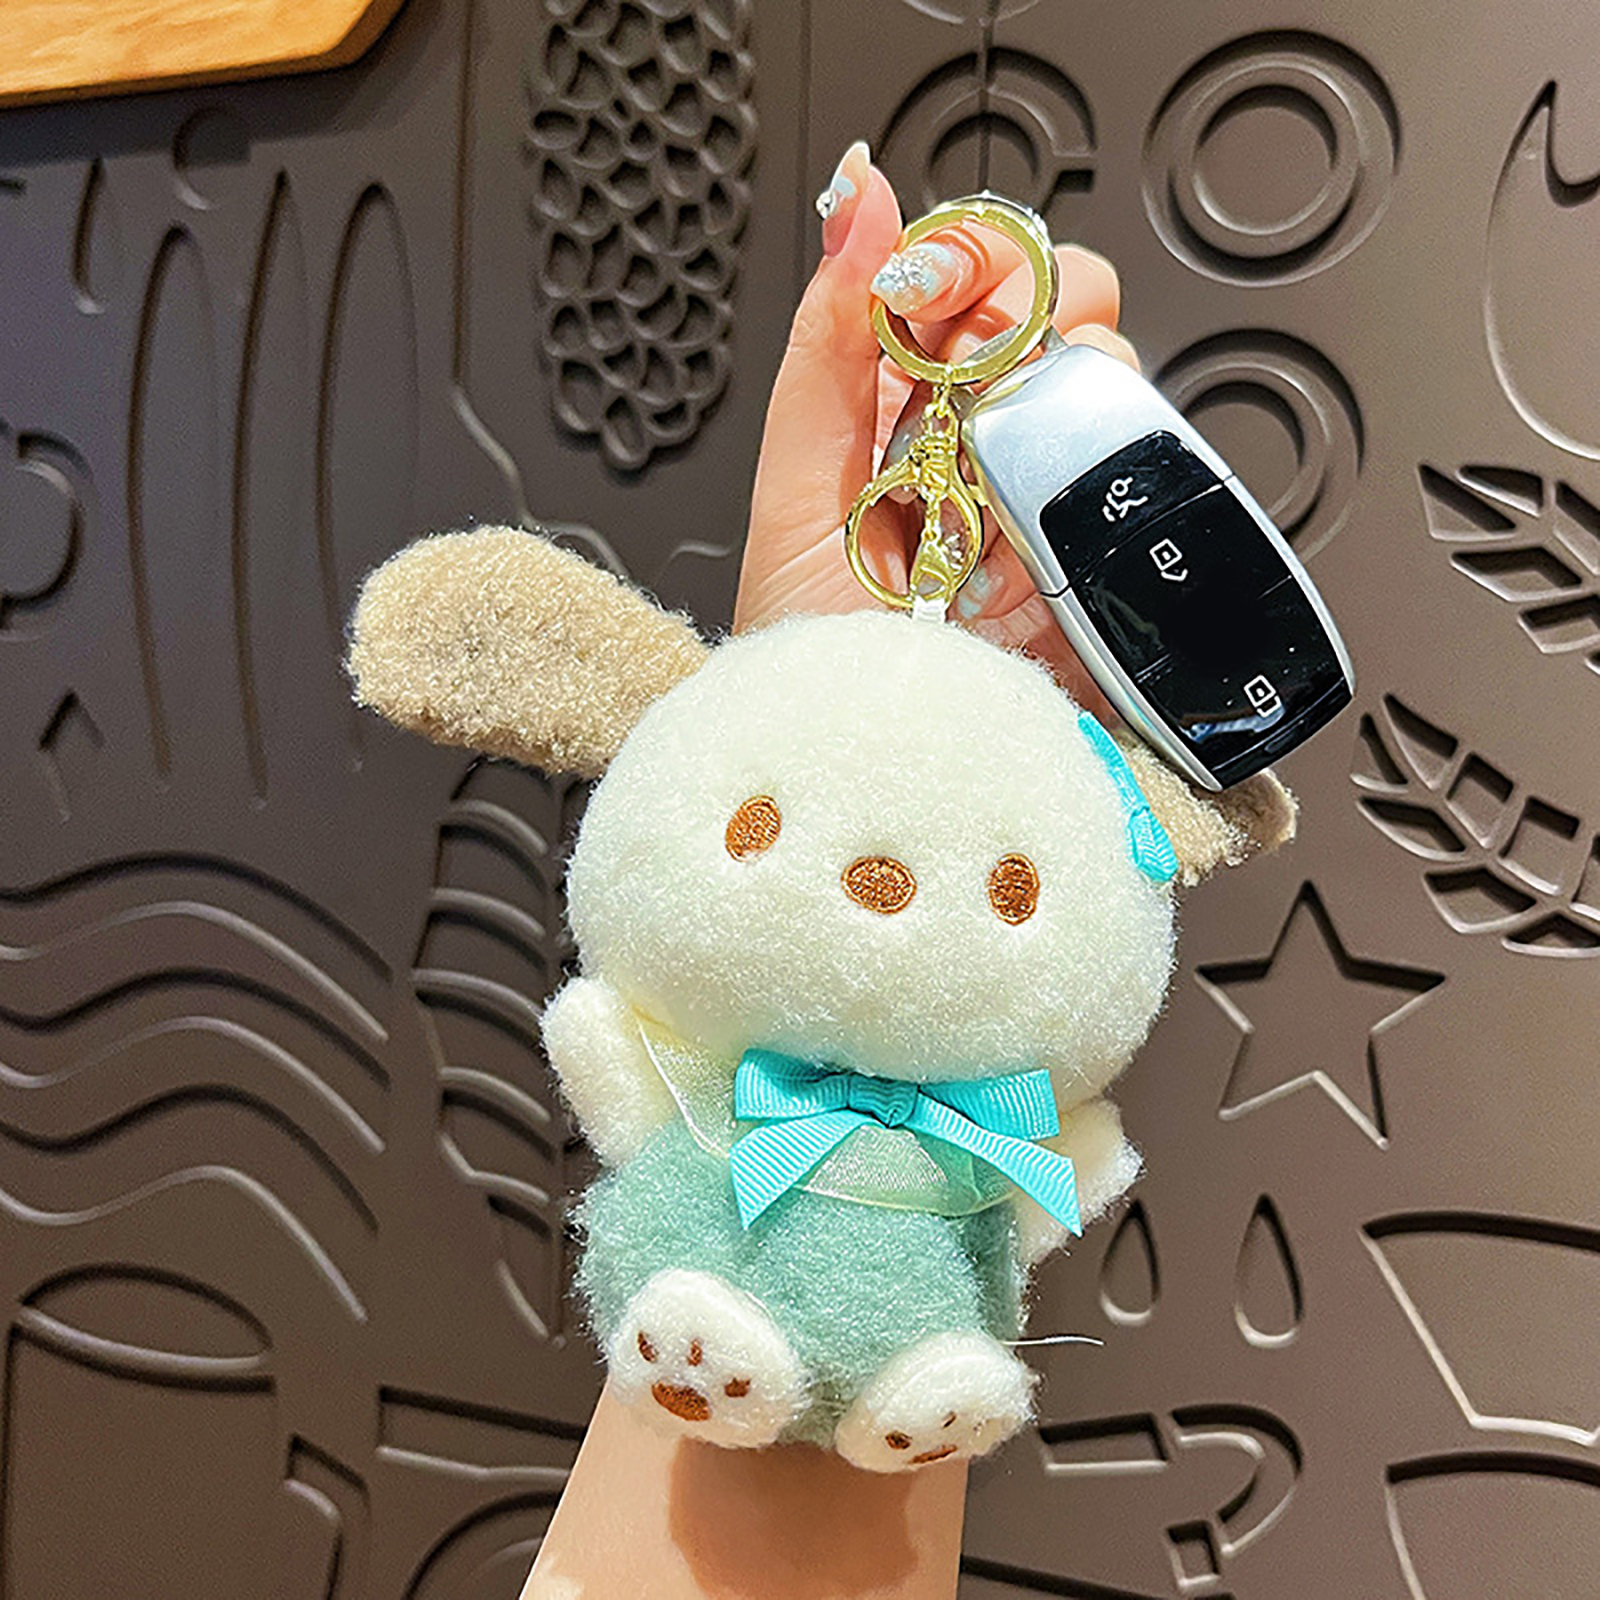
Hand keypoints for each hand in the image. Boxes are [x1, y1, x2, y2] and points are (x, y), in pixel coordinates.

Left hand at [735, 141, 1141, 721]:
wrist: (866, 778)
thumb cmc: (811, 658)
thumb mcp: (794, 493)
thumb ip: (824, 345)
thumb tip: (855, 199)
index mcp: (901, 411)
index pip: (961, 280)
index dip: (960, 257)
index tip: (928, 285)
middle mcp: (983, 443)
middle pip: (1058, 307)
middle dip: (1031, 313)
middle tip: (975, 382)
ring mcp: (1049, 495)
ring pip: (1112, 375)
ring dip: (1066, 400)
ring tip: (998, 482)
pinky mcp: (1104, 555)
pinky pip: (1148, 473)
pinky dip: (1113, 477)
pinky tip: (1049, 529)